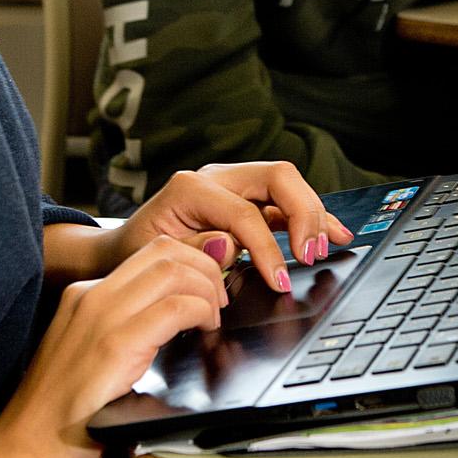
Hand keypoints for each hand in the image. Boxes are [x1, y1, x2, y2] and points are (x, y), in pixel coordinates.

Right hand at [0, 237, 228, 457]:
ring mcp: (99, 317)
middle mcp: (89, 297)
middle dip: (205, 268)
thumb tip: (172, 325)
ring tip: (213, 318)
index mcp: (83, 297)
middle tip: (218, 302)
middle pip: (163, 251)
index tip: (207, 292)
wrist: (25, 454)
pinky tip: (205, 332)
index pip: (148, 256)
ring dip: (207, 289)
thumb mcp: (91, 360)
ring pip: (172, 270)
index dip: (189, 265)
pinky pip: (174, 308)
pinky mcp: (114, 346)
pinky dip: (201, 313)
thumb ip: (125, 335)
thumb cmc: (61, 421)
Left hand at [110, 162, 354, 292]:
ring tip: (325, 246)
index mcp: (191, 188)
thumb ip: (191, 249)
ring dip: (313, 214)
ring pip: (288, 185)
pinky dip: (312, 217)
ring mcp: (233, 186)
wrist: (123, 248)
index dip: (267, 247)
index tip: (278, 280)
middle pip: (277, 178)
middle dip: (303, 214)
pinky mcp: (246, 200)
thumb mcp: (154, 256)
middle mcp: (216, 178)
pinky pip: (286, 203)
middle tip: (310, 253)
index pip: (245, 212)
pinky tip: (334, 232)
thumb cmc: (136, 253)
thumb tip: (228, 245)